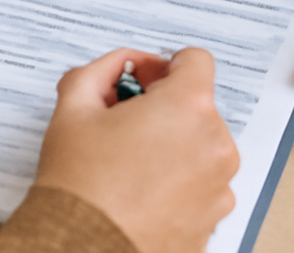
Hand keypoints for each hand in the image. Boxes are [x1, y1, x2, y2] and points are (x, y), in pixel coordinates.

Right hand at [36, 48, 239, 252]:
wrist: (80, 249)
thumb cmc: (80, 186)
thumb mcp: (75, 106)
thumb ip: (101, 70)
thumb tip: (119, 66)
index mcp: (188, 107)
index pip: (195, 60)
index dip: (164, 65)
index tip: (144, 82)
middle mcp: (215, 144)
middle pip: (197, 107)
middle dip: (164, 109)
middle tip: (126, 126)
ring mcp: (219, 186)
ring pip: (201, 147)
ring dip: (173, 146)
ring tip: (131, 165)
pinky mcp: (213, 219)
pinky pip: (201, 186)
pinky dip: (178, 183)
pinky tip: (143, 193)